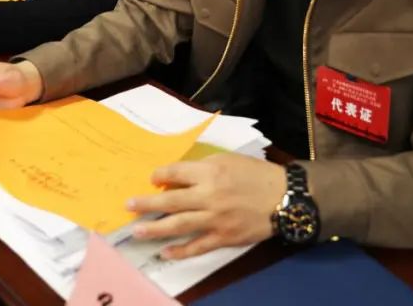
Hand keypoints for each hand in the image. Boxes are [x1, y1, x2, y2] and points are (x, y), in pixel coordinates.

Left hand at [128, 154, 286, 259]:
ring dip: (156, 229)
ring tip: (137, 231)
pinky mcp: (224, 237)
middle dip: (147, 203)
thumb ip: (202, 169)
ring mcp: (215, 219)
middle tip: (128, 205)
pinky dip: (181, 251)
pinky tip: (166, 252)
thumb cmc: (256, 174)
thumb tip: (177, 179)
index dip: (159, 175)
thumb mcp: (228, 161)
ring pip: (179, 225)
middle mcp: (209, 195)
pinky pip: (198, 246)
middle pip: (170, 201)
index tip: (151, 179)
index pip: (175, 173)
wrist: (285, 198)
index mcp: (210, 172)